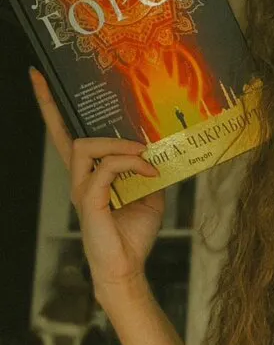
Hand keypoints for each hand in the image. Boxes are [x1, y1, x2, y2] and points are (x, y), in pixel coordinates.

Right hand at [29, 67, 164, 297]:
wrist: (128, 267)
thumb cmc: (133, 234)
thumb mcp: (149, 195)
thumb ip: (148, 171)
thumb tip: (162, 150)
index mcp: (89, 175)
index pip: (65, 136)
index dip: (51, 108)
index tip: (39, 77)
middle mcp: (79, 179)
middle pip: (67, 136)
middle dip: (65, 110)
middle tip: (102, 103)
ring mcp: (81, 190)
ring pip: (86, 147)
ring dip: (119, 145)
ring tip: (144, 153)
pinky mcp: (89, 201)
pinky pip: (105, 169)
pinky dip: (130, 164)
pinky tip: (149, 169)